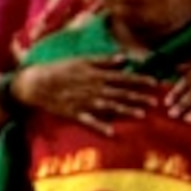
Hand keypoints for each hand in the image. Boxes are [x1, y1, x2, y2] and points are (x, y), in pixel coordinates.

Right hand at [15, 55, 162, 135]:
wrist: (35, 83)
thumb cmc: (60, 69)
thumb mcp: (82, 60)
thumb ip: (104, 60)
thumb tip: (124, 58)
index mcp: (96, 75)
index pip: (123, 77)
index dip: (139, 80)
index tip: (155, 83)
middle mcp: (94, 89)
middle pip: (120, 93)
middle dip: (138, 97)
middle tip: (155, 102)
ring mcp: (84, 102)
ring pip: (109, 107)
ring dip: (125, 111)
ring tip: (141, 115)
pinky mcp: (74, 113)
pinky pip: (89, 121)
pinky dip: (101, 126)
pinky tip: (112, 132)